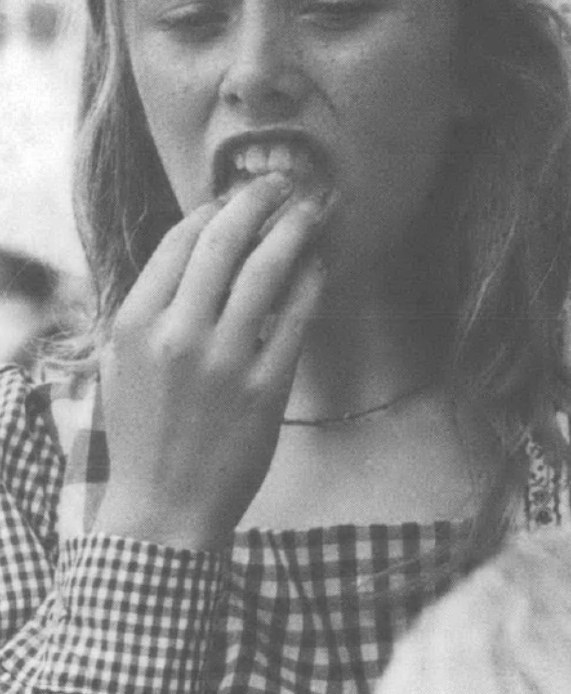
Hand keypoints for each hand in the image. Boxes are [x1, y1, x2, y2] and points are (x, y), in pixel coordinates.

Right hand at [94, 175, 325, 550]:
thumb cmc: (144, 433)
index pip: (181, 241)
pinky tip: (321, 265)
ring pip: (268, 271)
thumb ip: (152, 306)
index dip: (217, 209)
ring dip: (295, 230)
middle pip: (226, 241)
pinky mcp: (266, 389)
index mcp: (136, 323)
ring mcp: (225, 361)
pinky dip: (312, 283)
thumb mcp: (125, 363)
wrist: (164, 509)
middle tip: (284, 183)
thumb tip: (194, 248)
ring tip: (313, 210)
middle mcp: (178, 335)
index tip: (239, 197)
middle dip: (260, 201)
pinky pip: (298, 319)